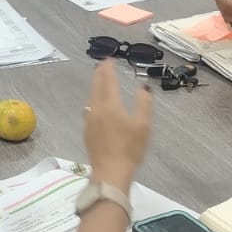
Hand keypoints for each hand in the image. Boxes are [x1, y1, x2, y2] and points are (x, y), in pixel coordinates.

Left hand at [82, 60, 152, 190]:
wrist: (110, 172)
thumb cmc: (130, 149)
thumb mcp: (143, 125)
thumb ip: (144, 104)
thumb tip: (143, 87)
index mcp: (111, 105)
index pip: (108, 81)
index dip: (108, 69)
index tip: (108, 60)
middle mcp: (97, 109)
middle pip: (96, 87)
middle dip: (99, 74)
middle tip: (102, 65)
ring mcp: (89, 121)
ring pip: (91, 98)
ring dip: (95, 86)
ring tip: (99, 80)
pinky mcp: (87, 131)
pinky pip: (89, 109)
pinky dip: (93, 99)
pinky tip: (95, 104)